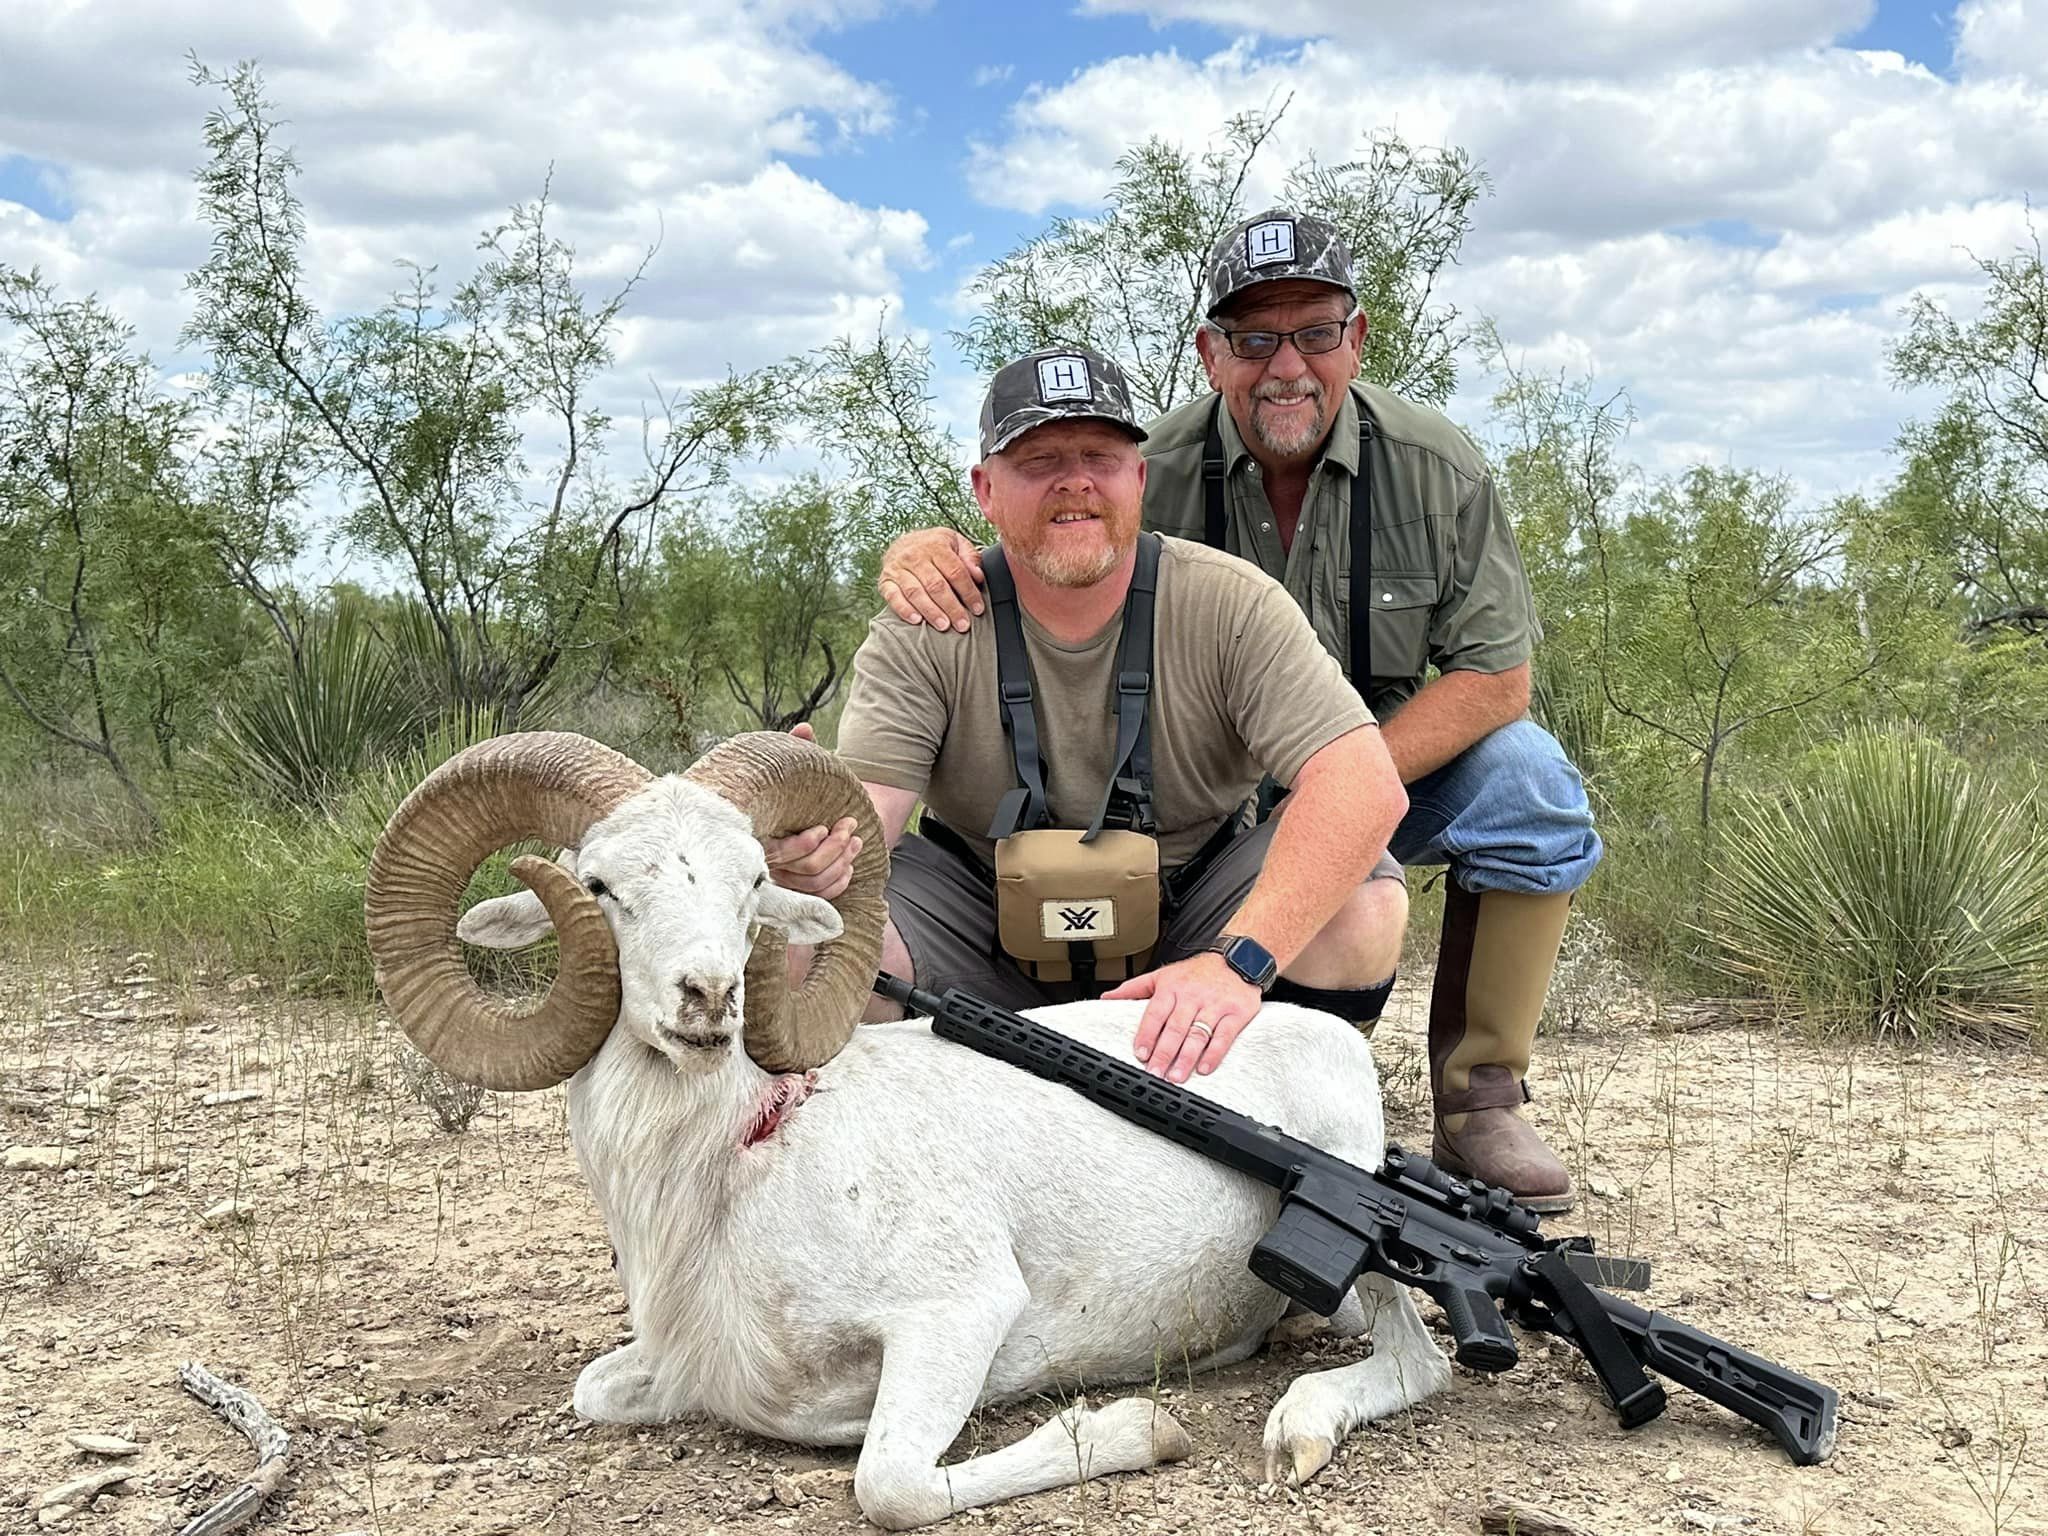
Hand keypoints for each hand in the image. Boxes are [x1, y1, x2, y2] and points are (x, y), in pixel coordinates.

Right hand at [766, 723, 861, 898]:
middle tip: (849, 826)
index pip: (778, 853)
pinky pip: (823, 895)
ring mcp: (787, 878)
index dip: (803, 846)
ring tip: (856, 840)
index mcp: (763, 834)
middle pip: (804, 870)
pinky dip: (840, 881)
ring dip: (841, 862)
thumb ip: (799, 751)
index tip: (823, 828)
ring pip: (816, 883)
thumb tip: (805, 729)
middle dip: (833, 849)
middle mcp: (771, 861)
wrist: (812, 809)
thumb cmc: (801, 790)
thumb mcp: (799, 770)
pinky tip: (850, 864)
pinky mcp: (802, 887)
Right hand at [879, 528, 985, 631]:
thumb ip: (970, 557)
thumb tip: (978, 576)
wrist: (903, 542)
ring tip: (944, 626)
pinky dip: (904, 610)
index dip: (968, 592)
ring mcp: (898, 568)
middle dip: (951, 607)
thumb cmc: (934, 546)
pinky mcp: (885, 581)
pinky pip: (893, 597)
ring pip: (916, 592)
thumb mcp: (956, 543)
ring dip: (931, 612)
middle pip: (936, 585)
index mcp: (936, 545)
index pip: (955, 572)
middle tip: (963, 624)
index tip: (978, 609)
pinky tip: (917, 621)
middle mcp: (915, 556)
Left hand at [1104, 953, 1261, 1082]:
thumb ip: (1134, 988)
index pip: (1155, 1013)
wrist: (1238, 959)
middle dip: (1164, 1053)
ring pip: (1198, 1034)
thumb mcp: (1163, 974)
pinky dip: (1214, 1054)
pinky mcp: (1235, 1013)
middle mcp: (1192, 996)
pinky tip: (1204, 1068)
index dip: (1147, 1034)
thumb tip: (1107, 998)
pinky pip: (1224, 1036)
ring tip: (1176, 1076)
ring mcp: (1214, 1005)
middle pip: (1175, 1028)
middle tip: (1155, 1072)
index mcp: (1172, 987)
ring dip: (1186, 1058)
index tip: (1140, 1053)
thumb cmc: (1197, 972)